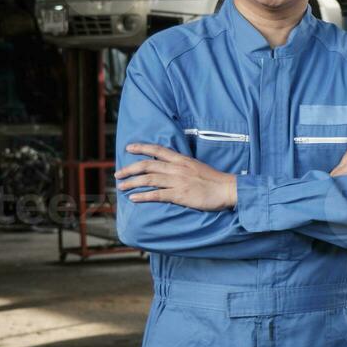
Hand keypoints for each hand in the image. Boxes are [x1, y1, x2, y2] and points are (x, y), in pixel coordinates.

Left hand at [116, 143, 235, 209]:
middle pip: (147, 165)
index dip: (141, 148)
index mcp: (182, 160)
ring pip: (148, 179)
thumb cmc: (215, 181)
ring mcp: (178, 181)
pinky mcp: (180, 194)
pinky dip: (143, 196)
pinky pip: (157, 194)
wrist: (228, 189)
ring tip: (121, 187)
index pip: (158, 150)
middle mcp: (177, 168)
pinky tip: (134, 198)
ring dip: (132, 183)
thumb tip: (171, 169)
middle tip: (118, 174)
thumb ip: (183, 166)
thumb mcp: (198, 167)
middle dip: (129, 169)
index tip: (128, 148)